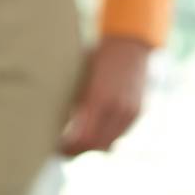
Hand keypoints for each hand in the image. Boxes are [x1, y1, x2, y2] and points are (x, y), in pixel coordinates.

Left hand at [61, 36, 151, 155]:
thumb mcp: (79, 78)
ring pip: (108, 143)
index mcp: (99, 99)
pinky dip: (106, 137)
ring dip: (92, 147)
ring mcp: (130, 111)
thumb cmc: (97, 57)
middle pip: (95, 145)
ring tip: (76, 145)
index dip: (69, 148)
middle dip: (78, 151)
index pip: (83, 139)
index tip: (56, 148)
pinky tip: (94, 134)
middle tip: (63, 151)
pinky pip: (120, 134)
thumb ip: (73, 105)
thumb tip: (59, 129)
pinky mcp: (138, 111)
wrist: (129, 43)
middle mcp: (117, 108)